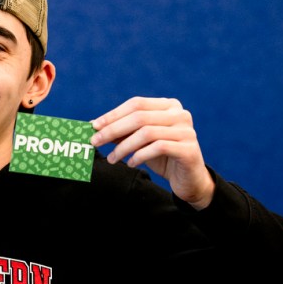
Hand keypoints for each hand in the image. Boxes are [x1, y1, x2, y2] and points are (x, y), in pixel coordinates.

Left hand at [91, 96, 214, 209]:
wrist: (188, 179)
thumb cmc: (161, 156)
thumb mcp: (139, 141)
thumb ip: (123, 131)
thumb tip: (94, 126)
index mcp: (168, 106)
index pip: (136, 104)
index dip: (113, 114)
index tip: (93, 126)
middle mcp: (180, 114)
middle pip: (139, 117)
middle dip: (113, 129)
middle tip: (95, 142)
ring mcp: (186, 130)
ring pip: (146, 133)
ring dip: (123, 147)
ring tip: (112, 158)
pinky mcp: (189, 149)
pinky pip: (158, 147)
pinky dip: (139, 156)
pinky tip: (130, 163)